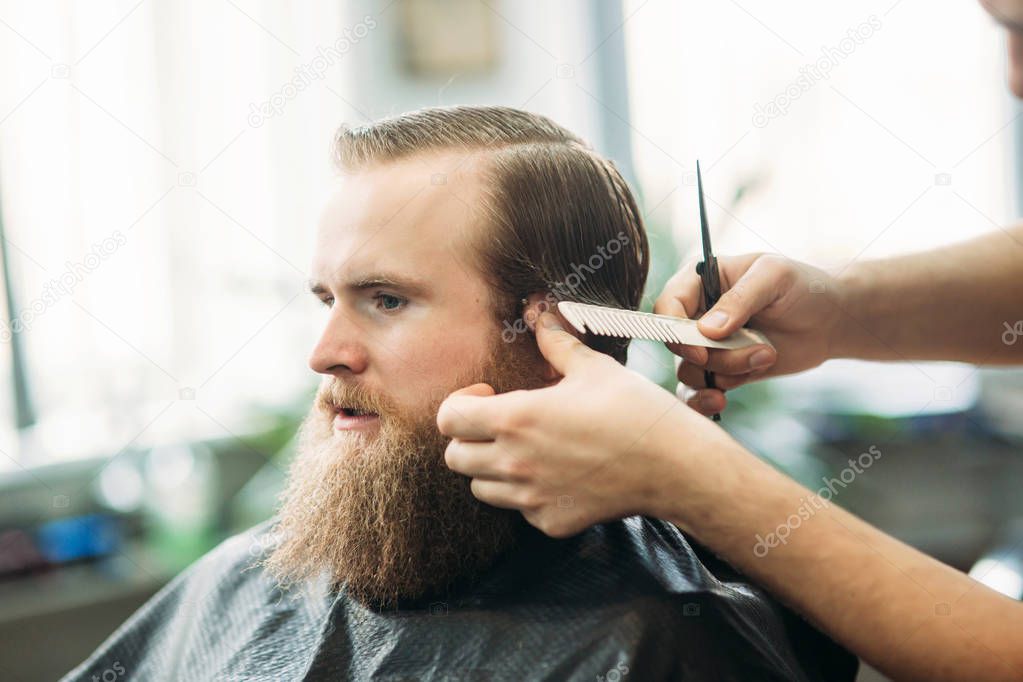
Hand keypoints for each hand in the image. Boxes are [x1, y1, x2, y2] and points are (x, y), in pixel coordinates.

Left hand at [438, 312, 727, 537]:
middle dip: (468, 438)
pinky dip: (526, 494)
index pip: (448, 419)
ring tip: (525, 449)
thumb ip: (555, 341)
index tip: (487, 395)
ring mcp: (532, 498)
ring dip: (491, 469)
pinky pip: (519, 510)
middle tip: (499, 424)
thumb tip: (538, 310)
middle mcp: (515, 463)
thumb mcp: (592, 367)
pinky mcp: (551, 522)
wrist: (675, 466)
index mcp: (516, 419)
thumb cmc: (635, 410)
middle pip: (455, 458)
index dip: (459, 403)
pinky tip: (555, 474)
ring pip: (480, 488)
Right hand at [654, 253, 844, 415]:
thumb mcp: (774, 278)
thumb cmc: (803, 286)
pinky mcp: (721, 370)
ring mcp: (707, 345)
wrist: (830, 320)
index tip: (701, 351)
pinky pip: (697, 391)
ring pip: (690, 371)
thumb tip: (707, 331)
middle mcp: (696, 313)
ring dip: (727, 372)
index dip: (675, 331)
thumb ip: (739, 299)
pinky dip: (705, 399)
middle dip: (713, 356)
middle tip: (757, 350)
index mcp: (699, 281)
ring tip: (767, 356)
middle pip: (679, 345)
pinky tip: (720, 401)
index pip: (667, 306)